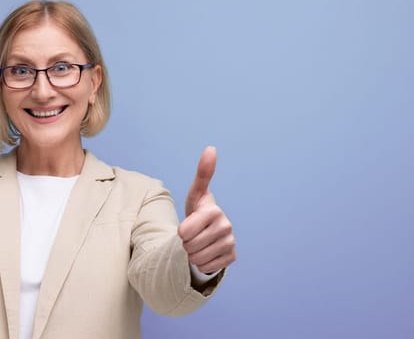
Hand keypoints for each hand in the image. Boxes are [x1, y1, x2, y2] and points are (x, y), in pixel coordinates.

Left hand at [178, 146, 236, 273]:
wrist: (209, 233)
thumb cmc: (199, 211)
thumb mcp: (196, 194)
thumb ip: (202, 174)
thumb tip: (211, 148)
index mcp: (214, 211)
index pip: (184, 232)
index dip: (181, 232)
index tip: (188, 226)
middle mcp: (226, 226)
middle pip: (189, 246)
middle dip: (187, 243)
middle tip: (193, 236)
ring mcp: (230, 243)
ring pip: (197, 258)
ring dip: (193, 254)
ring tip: (199, 244)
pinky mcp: (232, 257)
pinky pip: (207, 266)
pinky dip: (203, 263)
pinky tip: (208, 252)